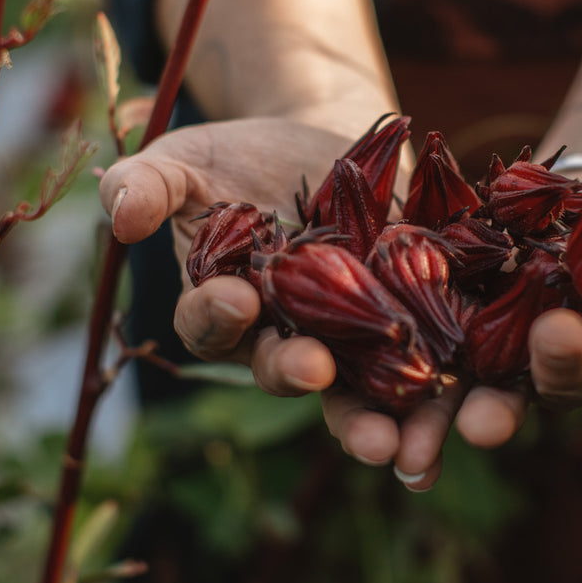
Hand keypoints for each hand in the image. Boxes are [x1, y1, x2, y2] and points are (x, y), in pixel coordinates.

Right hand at [100, 117, 463, 487]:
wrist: (321, 138)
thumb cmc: (236, 158)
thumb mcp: (185, 161)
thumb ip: (145, 185)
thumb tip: (117, 213)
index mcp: (222, 309)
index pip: (209, 326)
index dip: (217, 316)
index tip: (232, 297)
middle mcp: (284, 336)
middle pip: (287, 369)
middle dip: (300, 374)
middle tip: (315, 370)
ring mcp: (348, 334)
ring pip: (360, 389)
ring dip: (375, 419)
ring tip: (394, 443)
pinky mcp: (408, 316)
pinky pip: (425, 356)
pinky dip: (445, 382)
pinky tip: (464, 395)